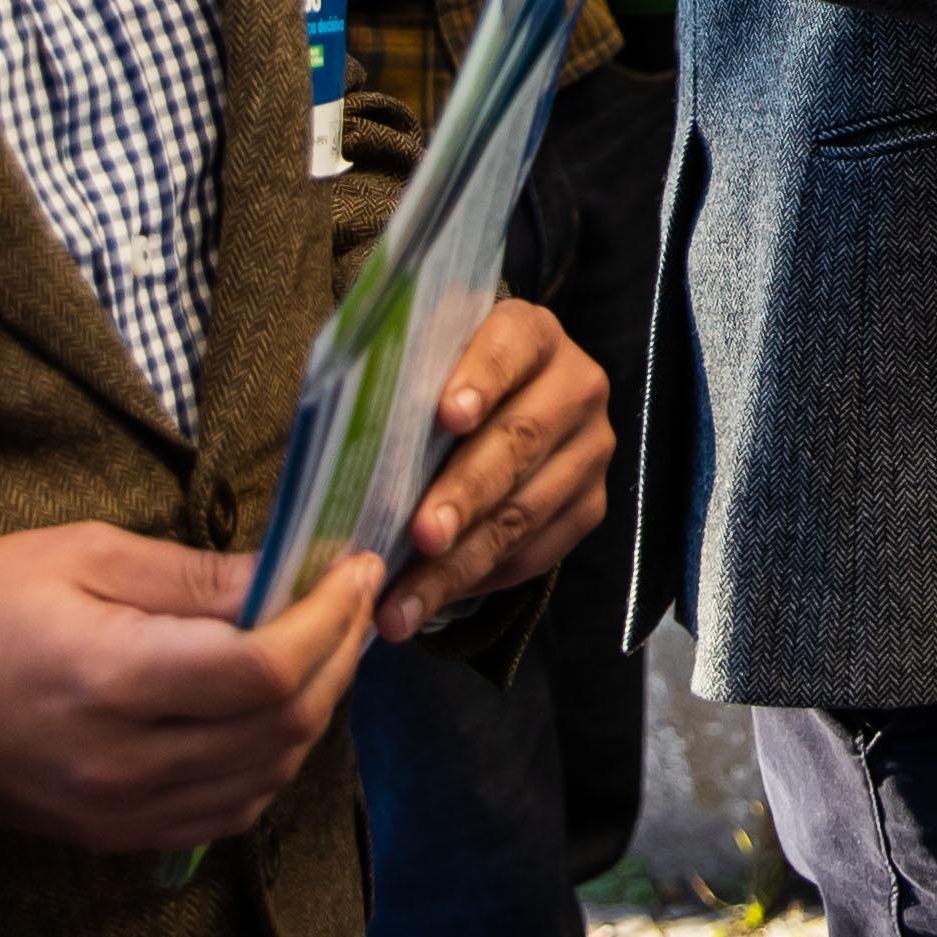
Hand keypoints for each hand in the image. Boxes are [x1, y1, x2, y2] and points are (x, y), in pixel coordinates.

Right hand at [0, 519, 378, 855]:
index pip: (264, 667)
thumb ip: (193, 576)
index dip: (330, 618)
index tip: (357, 567)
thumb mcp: (85, 554)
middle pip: (279, 725)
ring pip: (264, 777)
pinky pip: (224, 814)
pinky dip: (269, 764)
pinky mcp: (111, 833)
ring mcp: (117, 809)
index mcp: (113, 678)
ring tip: (325, 646)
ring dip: (314, 712)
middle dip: (338, 656)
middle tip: (353, 599)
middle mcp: (123, 760)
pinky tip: (275, 712)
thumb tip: (288, 572)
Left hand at [379, 295, 615, 640]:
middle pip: (521, 439)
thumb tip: (345, 428)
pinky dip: (481, 580)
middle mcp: (576, 385)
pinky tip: (432, 601)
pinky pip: (539, 552)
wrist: (502, 407)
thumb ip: (402, 379)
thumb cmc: (441, 384)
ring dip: (461, 561)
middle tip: (422, 535)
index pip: (511, 347)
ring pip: (526, 510)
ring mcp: (591, 449)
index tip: (447, 416)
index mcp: (532, 334)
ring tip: (404, 602)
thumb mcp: (426, 361)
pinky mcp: (590, 505)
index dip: (481, 379)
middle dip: (466, 492)